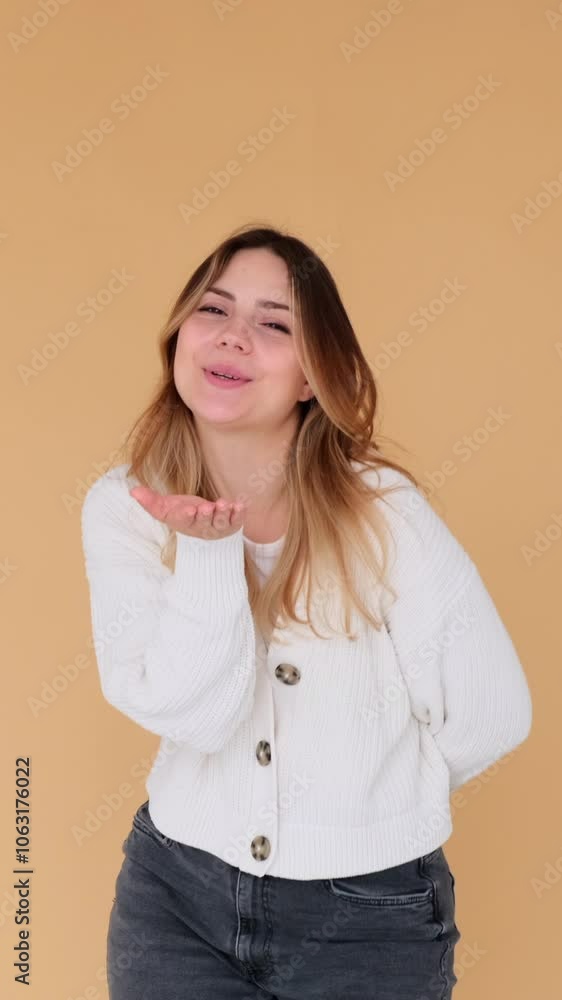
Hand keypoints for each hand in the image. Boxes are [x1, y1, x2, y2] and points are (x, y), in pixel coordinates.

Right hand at [129, 486, 246, 539]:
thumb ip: (150, 501)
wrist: (202, 523)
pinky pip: (236, 520)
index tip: (189, 509)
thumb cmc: (181, 513)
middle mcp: (201, 528)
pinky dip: (239, 513)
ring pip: (221, 523)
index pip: (184, 521)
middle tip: (207, 508)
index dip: (186, 516)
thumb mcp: (165, 507)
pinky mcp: (231, 523)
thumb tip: (133, 491)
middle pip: (204, 523)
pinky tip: (241, 504)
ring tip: (224, 504)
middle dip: (206, 515)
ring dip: (224, 514)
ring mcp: (217, 527)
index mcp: (184, 523)